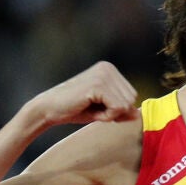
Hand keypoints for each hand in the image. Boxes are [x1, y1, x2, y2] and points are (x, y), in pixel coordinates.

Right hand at [24, 61, 138, 126]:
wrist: (47, 109)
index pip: (132, 95)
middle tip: (93, 109)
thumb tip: (138, 115)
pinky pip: (118, 108)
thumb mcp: (103, 109)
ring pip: (126, 105)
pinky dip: (106, 116)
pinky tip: (89, 110)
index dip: (118, 109)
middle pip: (132, 99)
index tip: (97, 107)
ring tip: (90, 108)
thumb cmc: (74, 109)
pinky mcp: (98, 85)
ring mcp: (103, 75)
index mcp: (109, 69)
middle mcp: (108, 68)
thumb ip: (121, 110)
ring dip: (110, 114)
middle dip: (115, 111)